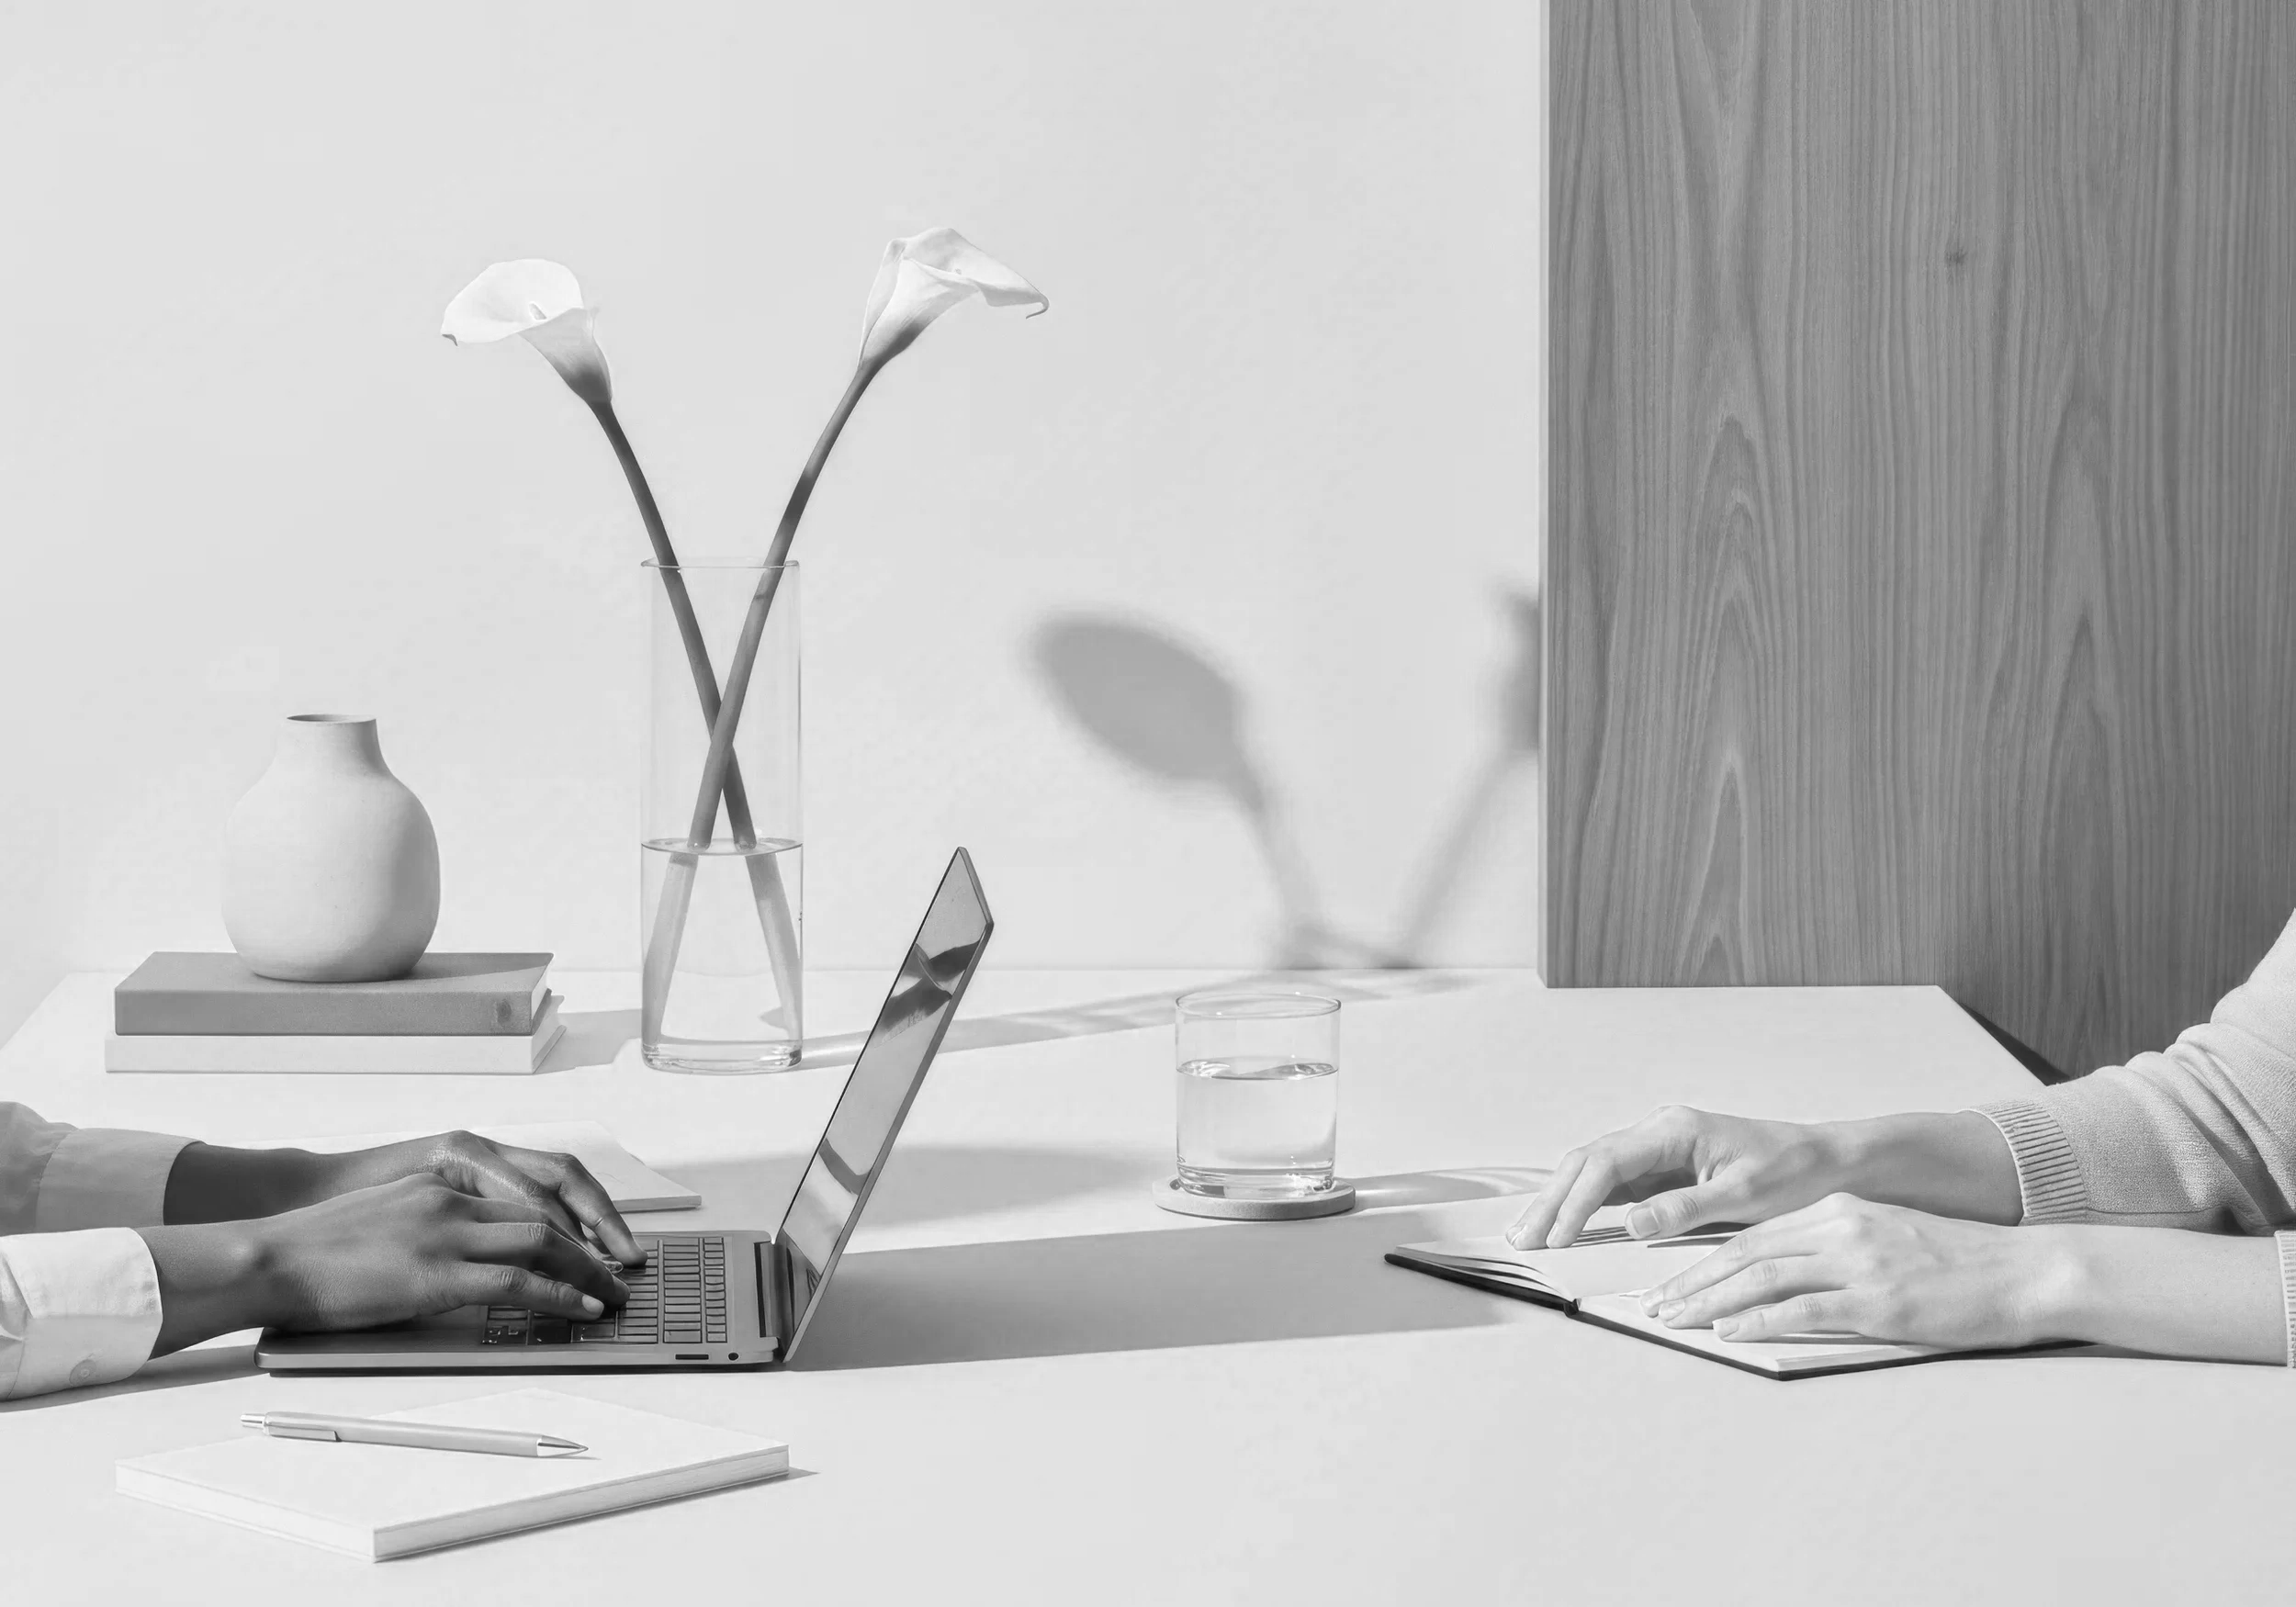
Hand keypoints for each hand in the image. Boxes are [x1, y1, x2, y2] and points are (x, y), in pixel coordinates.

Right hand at [141, 1174, 630, 1353]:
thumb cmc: (311, 1252)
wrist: (268, 1258)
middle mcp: (451, 1201)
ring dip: (587, 1270)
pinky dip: (560, 1296)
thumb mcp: (380, 1222)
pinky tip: (582, 1310)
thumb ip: (424, 1230)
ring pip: (544, 1242)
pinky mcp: (437, 1274)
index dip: (567, 1221)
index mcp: (438, 1187)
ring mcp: (446, 1235)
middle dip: (591, 1243)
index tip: (593, 1243)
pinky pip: (518, 1281)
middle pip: (545, 1214)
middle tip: (620, 1268)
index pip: (522, 1196)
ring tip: (613, 1294)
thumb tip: (456, 1259)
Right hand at [1507, 1105, 1845, 1248]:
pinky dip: (1583, 1204)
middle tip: (1520, 1238)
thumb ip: (1684, 1208)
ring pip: (1592, 1171)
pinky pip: (1611, 1184)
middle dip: (1550, 1200)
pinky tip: (1564, 1225)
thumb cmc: (1793, 1173)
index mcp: (1673, 1131)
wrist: (1825, 1161)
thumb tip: (1628, 1223)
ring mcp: (1657, 1149)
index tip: (1557, 1238)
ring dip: (1559, 1201)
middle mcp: (1658, 1133)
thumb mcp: (1744, 1196)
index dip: (1575, 1202)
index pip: (1606, 1164)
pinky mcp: (1662, 1168)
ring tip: (1528, 1233)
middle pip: (1586, 1163)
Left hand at [1636, 1193, 2069, 1348]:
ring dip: (1710, 1301)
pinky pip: (1803, 1309)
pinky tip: (1730, 1333)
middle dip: (1692, 1280)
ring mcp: (1858, 1262)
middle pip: (1745, 1253)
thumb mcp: (1887, 1237)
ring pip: (1763, 1278)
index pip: (1753, 1235)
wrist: (2026, 1270)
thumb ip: (1838, 1248)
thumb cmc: (1961, 1264)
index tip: (1671, 1282)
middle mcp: (1840, 1228)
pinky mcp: (1879, 1300)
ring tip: (1675, 1320)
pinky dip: (1759, 1321)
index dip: (1704, 1260)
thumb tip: (1790, 1278)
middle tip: (1654, 1305)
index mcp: (1837, 1210)